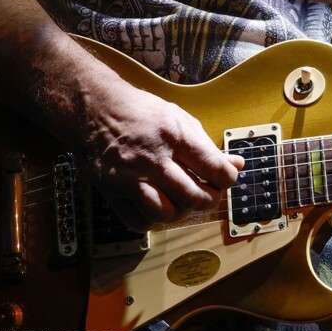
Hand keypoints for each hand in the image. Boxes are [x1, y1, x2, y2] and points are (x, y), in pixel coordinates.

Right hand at [82, 77, 244, 230]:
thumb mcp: (180, 119)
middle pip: (193, 196)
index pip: (214, 168)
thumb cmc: (141, 113)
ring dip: (181, 213)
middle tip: (209, 194)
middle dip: (209, 200)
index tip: (226, 178)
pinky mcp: (112, 190)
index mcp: (175, 135)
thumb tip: (236, 165)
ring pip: (165, 213)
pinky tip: (158, 208)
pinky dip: (152, 221)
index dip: (228, 178)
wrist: (95, 109)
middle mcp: (153, 158)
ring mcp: (130, 177)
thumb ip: (208, 146)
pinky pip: (137, 221)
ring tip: (183, 202)